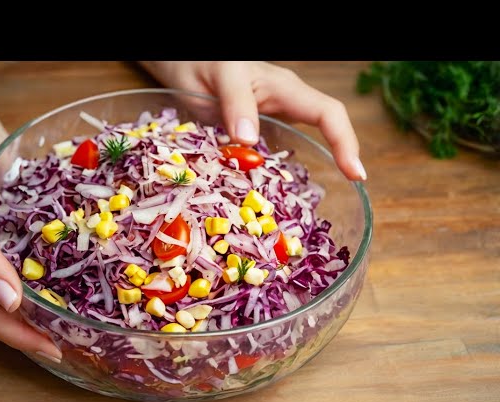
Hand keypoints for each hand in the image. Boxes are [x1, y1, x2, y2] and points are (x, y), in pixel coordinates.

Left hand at [140, 61, 366, 180]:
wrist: (181, 63)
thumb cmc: (202, 61)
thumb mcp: (220, 76)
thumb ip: (236, 103)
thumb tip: (249, 141)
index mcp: (284, 89)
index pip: (327, 114)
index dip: (345, 142)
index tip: (355, 174)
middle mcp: (283, 105)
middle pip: (324, 130)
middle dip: (340, 158)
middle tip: (349, 190)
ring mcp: (268, 120)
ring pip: (298, 147)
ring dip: (308, 172)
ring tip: (316, 204)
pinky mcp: (250, 134)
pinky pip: (269, 157)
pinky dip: (274, 177)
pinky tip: (268, 199)